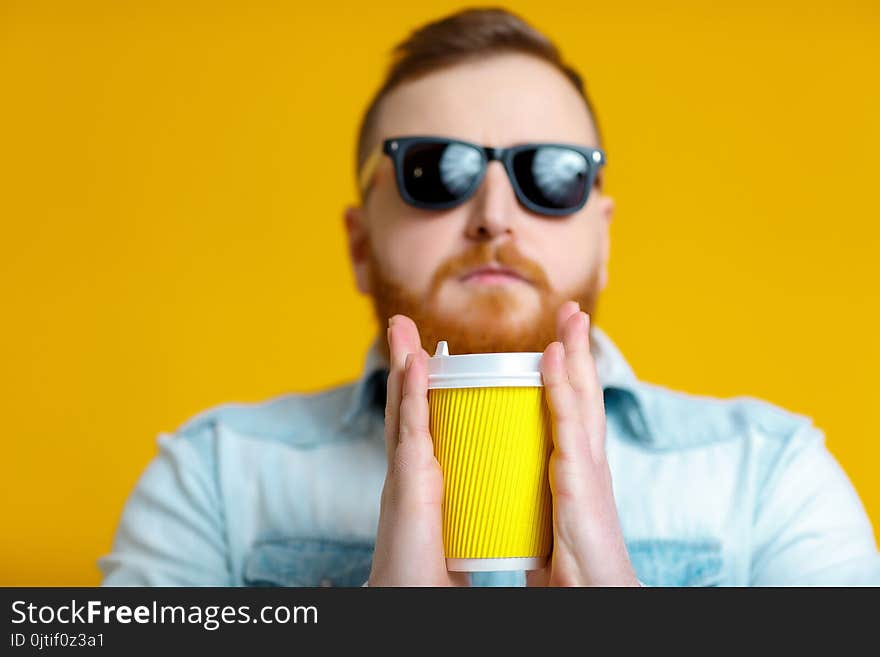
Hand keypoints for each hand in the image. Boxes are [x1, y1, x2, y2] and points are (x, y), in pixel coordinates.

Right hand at [367, 315, 468, 585]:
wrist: (414, 601)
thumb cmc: (432, 575)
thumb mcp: (457, 528)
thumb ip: (468, 510)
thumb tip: (490, 505)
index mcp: (425, 480)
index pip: (426, 426)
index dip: (424, 393)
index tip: (428, 362)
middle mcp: (411, 472)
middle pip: (410, 407)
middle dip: (407, 365)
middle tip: (404, 328)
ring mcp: (405, 476)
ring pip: (403, 409)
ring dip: (402, 365)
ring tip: (400, 327)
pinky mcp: (407, 486)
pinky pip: (410, 431)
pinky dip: (410, 395)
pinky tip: (413, 364)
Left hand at [527, 301, 639, 585]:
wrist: (592, 596)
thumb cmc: (571, 569)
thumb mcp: (550, 521)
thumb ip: (536, 501)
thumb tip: (511, 496)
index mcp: (578, 470)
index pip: (573, 413)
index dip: (569, 376)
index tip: (559, 344)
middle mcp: (588, 461)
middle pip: (583, 394)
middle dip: (577, 351)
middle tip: (571, 313)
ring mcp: (587, 467)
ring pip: (581, 397)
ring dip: (574, 352)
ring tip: (569, 315)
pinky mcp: (580, 480)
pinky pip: (568, 422)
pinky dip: (561, 385)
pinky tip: (552, 354)